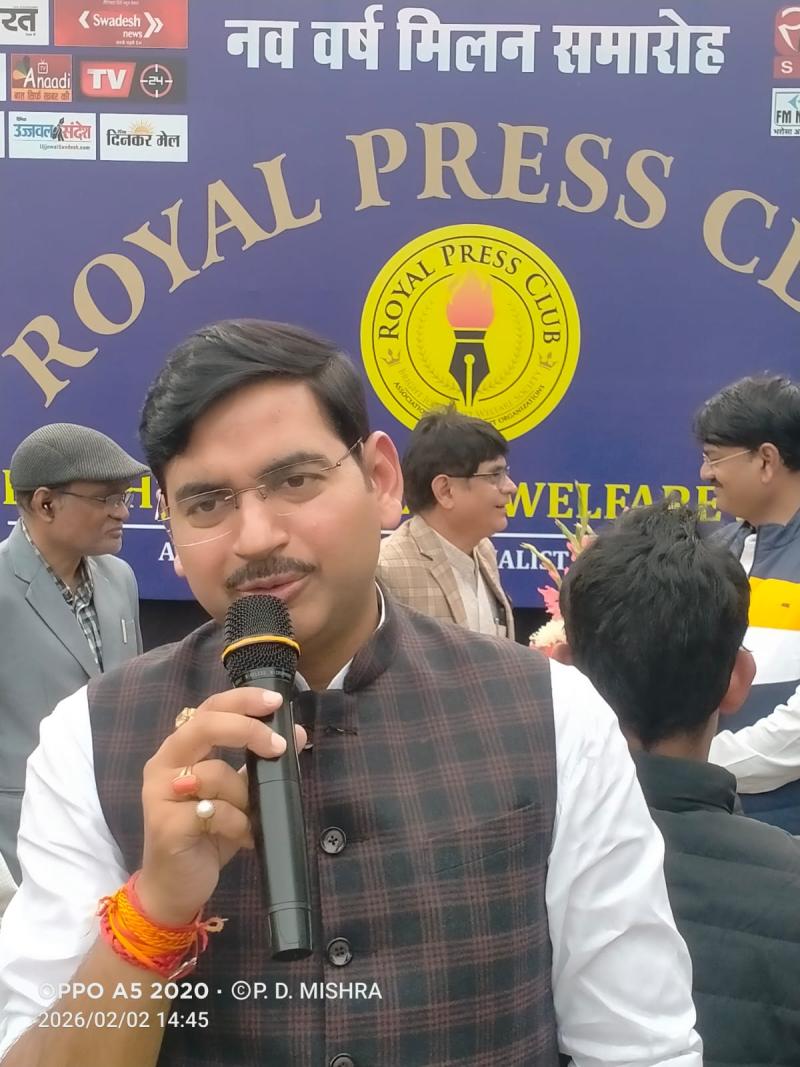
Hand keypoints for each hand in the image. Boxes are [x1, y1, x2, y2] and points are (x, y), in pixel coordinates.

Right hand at [136, 688, 306, 925]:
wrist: (174, 888)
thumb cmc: (206, 835)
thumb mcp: (239, 794)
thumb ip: (259, 762)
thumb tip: (296, 732)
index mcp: (179, 749)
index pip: (209, 709)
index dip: (242, 701)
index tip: (275, 703)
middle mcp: (163, 764)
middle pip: (204, 726)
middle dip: (247, 730)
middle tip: (277, 747)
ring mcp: (159, 794)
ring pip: (213, 773)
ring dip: (244, 796)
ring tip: (250, 817)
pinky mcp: (165, 825)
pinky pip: (214, 812)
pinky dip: (238, 824)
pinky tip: (242, 837)